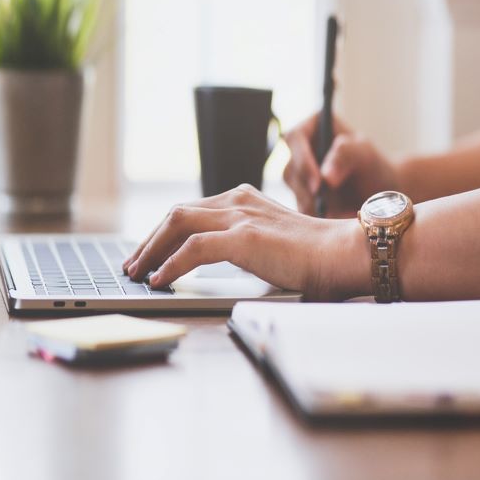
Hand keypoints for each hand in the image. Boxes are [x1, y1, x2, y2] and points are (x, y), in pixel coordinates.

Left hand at [121, 184, 365, 298]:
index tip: (148, 253)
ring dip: (151, 250)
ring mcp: (239, 216)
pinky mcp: (243, 238)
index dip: (163, 233)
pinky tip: (160, 280)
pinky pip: (192, 249)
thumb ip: (245, 242)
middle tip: (132, 264)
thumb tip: (214, 262)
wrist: (347, 254)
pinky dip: (170, 264)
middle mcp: (237, 200)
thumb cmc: (317, 257)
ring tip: (138, 273)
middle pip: (176, 214)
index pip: (190, 211)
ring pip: (177, 225)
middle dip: (149, 240)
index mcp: (243, 199)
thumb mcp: (272, 242)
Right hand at [282, 112, 400, 217]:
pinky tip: (332, 218)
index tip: (318, 184)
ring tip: (338, 212)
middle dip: (308, 189)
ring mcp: (298, 172)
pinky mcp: (299, 194)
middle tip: (328, 207)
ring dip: (312, 204)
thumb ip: (346, 156)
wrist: (379, 194)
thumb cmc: (373, 167)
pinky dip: (313, 215)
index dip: (302, 160)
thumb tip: (326, 177)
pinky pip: (298, 206)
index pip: (294, 137)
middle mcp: (300, 148)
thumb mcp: (365, 154)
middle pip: (290, 168)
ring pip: (293, 190)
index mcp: (314, 125)